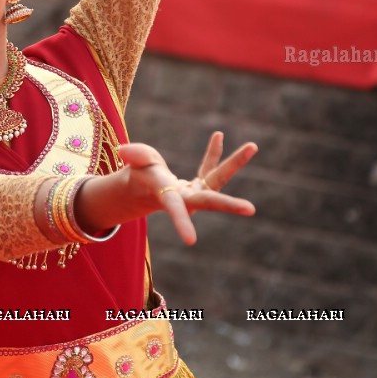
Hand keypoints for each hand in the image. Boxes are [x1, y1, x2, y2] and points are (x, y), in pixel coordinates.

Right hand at [118, 132, 256, 245]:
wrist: (142, 191)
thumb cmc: (137, 176)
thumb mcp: (134, 165)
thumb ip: (133, 157)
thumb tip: (123, 151)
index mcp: (165, 196)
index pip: (174, 208)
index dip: (180, 222)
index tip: (191, 242)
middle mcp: (185, 198)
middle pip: (208, 199)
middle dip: (228, 206)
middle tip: (250, 209)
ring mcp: (195, 192)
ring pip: (217, 178)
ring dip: (235, 162)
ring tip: (253, 146)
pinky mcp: (200, 185)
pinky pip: (209, 167)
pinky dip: (214, 152)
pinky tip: (218, 135)